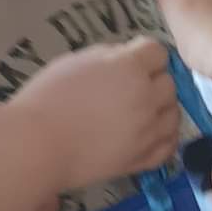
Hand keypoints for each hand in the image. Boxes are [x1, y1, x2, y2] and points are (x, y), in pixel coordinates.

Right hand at [20, 38, 179, 191]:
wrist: (37, 145)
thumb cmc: (48, 98)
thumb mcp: (76, 60)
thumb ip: (108, 56)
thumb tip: (125, 58)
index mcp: (130, 68)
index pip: (158, 52)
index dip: (144, 55)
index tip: (131, 61)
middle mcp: (147, 98)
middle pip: (168, 83)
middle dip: (153, 81)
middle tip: (130, 89)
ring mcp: (148, 131)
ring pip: (174, 113)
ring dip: (161, 109)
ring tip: (141, 112)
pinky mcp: (142, 158)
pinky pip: (168, 145)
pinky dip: (164, 137)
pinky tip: (151, 134)